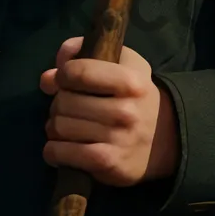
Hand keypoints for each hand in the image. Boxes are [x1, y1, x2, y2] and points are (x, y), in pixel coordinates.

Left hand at [39, 36, 179, 186]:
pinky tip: (59, 148)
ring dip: (54, 127)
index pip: (78, 72)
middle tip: (67, 108)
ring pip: (59, 127)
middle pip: (64, 102)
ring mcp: (117, 138)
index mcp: (130, 81)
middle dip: (58, 104)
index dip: (63, 75)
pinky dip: (53, 151)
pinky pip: (62, 153)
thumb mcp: (122, 62)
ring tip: (65, 127)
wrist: (166, 139)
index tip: (65, 80)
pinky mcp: (107, 162)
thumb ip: (82, 53)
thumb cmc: (135, 95)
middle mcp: (126, 110)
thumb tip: (48, 78)